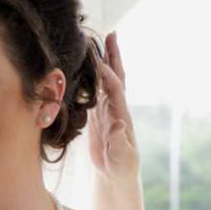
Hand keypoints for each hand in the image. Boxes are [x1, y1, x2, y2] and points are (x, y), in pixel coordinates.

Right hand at [86, 32, 139, 183]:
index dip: (109, 77)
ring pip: (106, 80)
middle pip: (115, 77)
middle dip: (114, 56)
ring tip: (100, 42)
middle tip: (112, 35)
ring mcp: (107, 110)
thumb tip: (119, 123)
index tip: (101, 63)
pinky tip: (88, 66)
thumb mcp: (122, 156)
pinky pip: (96, 90)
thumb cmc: (122, 167)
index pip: (115, 91)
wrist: (117, 175)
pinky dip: (93, 76)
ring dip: (104, 61)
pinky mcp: (99, 116)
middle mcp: (116, 108)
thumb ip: (119, 140)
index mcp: (121, 116)